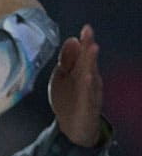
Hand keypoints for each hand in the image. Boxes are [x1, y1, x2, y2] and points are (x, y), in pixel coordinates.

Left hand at [49, 24, 102, 146]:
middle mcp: (88, 80)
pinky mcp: (87, 107)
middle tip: (88, 32)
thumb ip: (67, 60)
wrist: (73, 128)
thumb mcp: (63, 77)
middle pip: (88, 61)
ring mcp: (89, 93)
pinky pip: (89, 95)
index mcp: (81, 71)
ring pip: (91, 75)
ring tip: (92, 48)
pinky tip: (88, 76)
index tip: (86, 28)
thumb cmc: (69, 99)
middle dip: (88, 46)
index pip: (84, 54)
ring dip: (91, 62)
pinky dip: (89, 86)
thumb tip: (72, 39)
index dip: (85, 41)